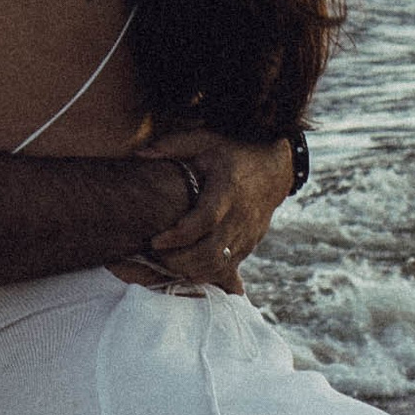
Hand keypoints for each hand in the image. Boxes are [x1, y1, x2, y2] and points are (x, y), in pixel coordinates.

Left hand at [109, 130, 290, 293]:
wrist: (274, 169)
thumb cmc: (233, 153)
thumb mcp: (206, 141)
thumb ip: (173, 146)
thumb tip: (140, 154)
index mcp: (228, 190)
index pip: (204, 220)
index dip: (178, 236)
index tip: (155, 241)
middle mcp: (240, 217)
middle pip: (211, 252)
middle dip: (179, 260)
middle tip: (156, 255)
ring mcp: (247, 234)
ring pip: (219, 266)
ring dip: (190, 270)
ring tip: (167, 262)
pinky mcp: (249, 245)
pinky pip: (227, 268)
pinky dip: (205, 273)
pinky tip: (186, 267)